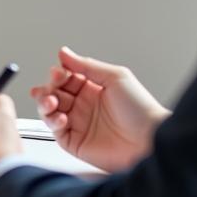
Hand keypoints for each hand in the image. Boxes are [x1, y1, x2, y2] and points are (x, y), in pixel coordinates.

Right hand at [30, 46, 169, 171]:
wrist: (151, 140)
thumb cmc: (141, 109)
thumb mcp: (115, 77)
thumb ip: (87, 65)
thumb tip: (64, 53)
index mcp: (93, 88)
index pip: (66, 78)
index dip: (58, 75)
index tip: (58, 72)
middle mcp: (85, 106)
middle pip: (54, 94)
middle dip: (47, 89)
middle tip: (51, 88)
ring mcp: (80, 124)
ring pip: (50, 112)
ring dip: (45, 104)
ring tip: (51, 102)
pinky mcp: (77, 143)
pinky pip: (57, 132)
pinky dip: (53, 123)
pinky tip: (61, 117)